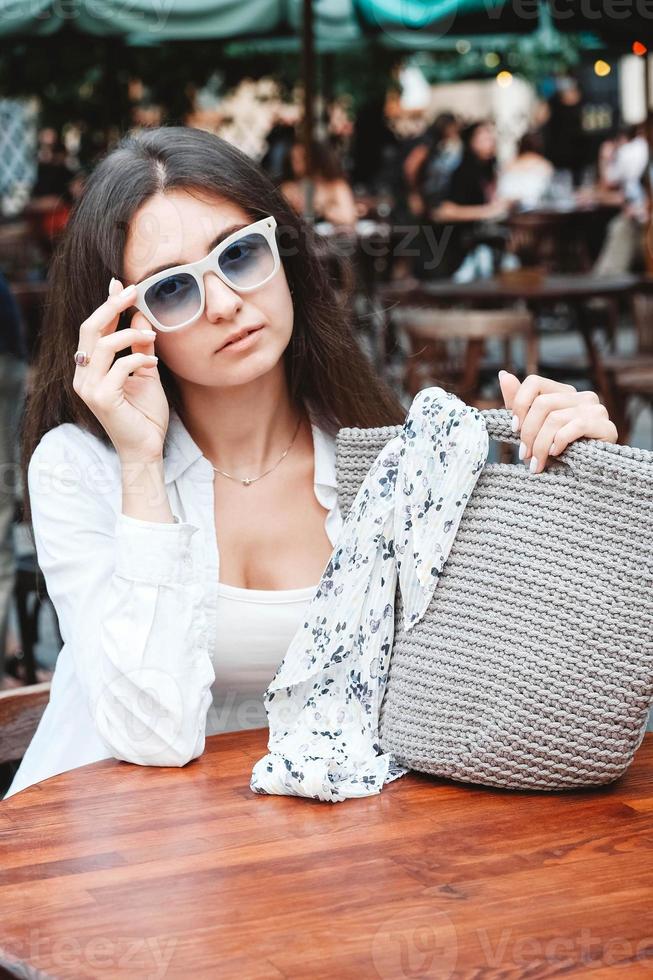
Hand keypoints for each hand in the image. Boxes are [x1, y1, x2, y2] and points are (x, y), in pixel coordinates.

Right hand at [72, 277, 169, 463]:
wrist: (146, 449)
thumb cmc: (145, 414)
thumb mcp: (146, 372)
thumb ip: (141, 346)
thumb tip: (141, 315)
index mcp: (90, 368)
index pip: (93, 330)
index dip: (105, 305)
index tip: (119, 284)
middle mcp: (83, 376)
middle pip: (90, 330)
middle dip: (111, 306)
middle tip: (133, 291)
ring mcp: (89, 388)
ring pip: (103, 345)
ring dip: (131, 334)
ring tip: (152, 336)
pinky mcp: (101, 399)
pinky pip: (119, 367)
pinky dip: (139, 358)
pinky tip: (154, 363)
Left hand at [498, 371, 617, 473]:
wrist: (583, 480)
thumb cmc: (556, 454)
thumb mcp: (532, 430)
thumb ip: (518, 404)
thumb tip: (503, 374)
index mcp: (563, 393)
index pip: (534, 382)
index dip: (519, 404)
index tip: (514, 428)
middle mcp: (581, 396)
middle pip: (542, 403)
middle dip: (528, 432)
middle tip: (524, 454)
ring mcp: (596, 409)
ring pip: (554, 418)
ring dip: (540, 445)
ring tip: (536, 462)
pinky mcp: (606, 426)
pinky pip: (574, 427)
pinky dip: (559, 442)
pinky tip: (556, 454)